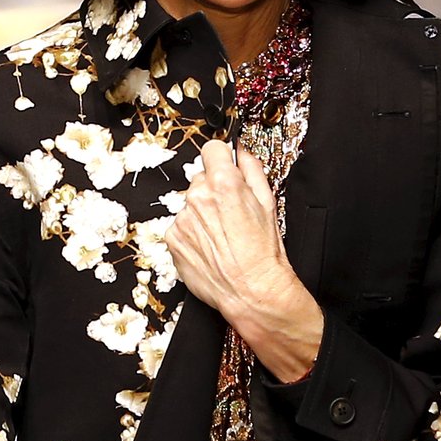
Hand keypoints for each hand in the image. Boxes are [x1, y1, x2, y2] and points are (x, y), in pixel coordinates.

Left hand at [165, 140, 322, 380]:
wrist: (251, 291)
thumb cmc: (263, 252)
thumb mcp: (268, 203)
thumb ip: (252, 169)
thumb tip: (242, 151)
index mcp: (223, 183)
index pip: (212, 149)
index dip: (221, 158)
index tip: (225, 168)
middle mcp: (198, 197)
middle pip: (201, 178)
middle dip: (213, 190)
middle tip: (230, 214)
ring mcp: (182, 219)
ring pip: (190, 204)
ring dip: (202, 214)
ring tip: (222, 236)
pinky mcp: (173, 239)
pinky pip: (181, 226)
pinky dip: (192, 234)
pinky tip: (210, 246)